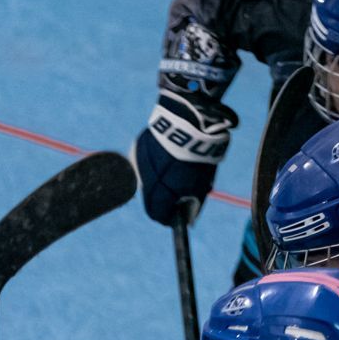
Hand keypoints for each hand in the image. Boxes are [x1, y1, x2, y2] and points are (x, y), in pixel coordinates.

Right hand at [133, 90, 236, 225]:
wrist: (186, 120)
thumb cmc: (197, 154)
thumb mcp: (201, 182)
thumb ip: (193, 202)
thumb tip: (188, 219)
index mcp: (160, 191)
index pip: (158, 215)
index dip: (168, 218)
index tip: (175, 218)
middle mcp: (144, 181)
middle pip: (149, 200)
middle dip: (162, 201)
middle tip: (177, 195)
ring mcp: (138, 164)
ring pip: (145, 180)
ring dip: (157, 180)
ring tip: (174, 169)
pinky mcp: (137, 148)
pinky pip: (143, 163)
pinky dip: (153, 164)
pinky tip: (166, 155)